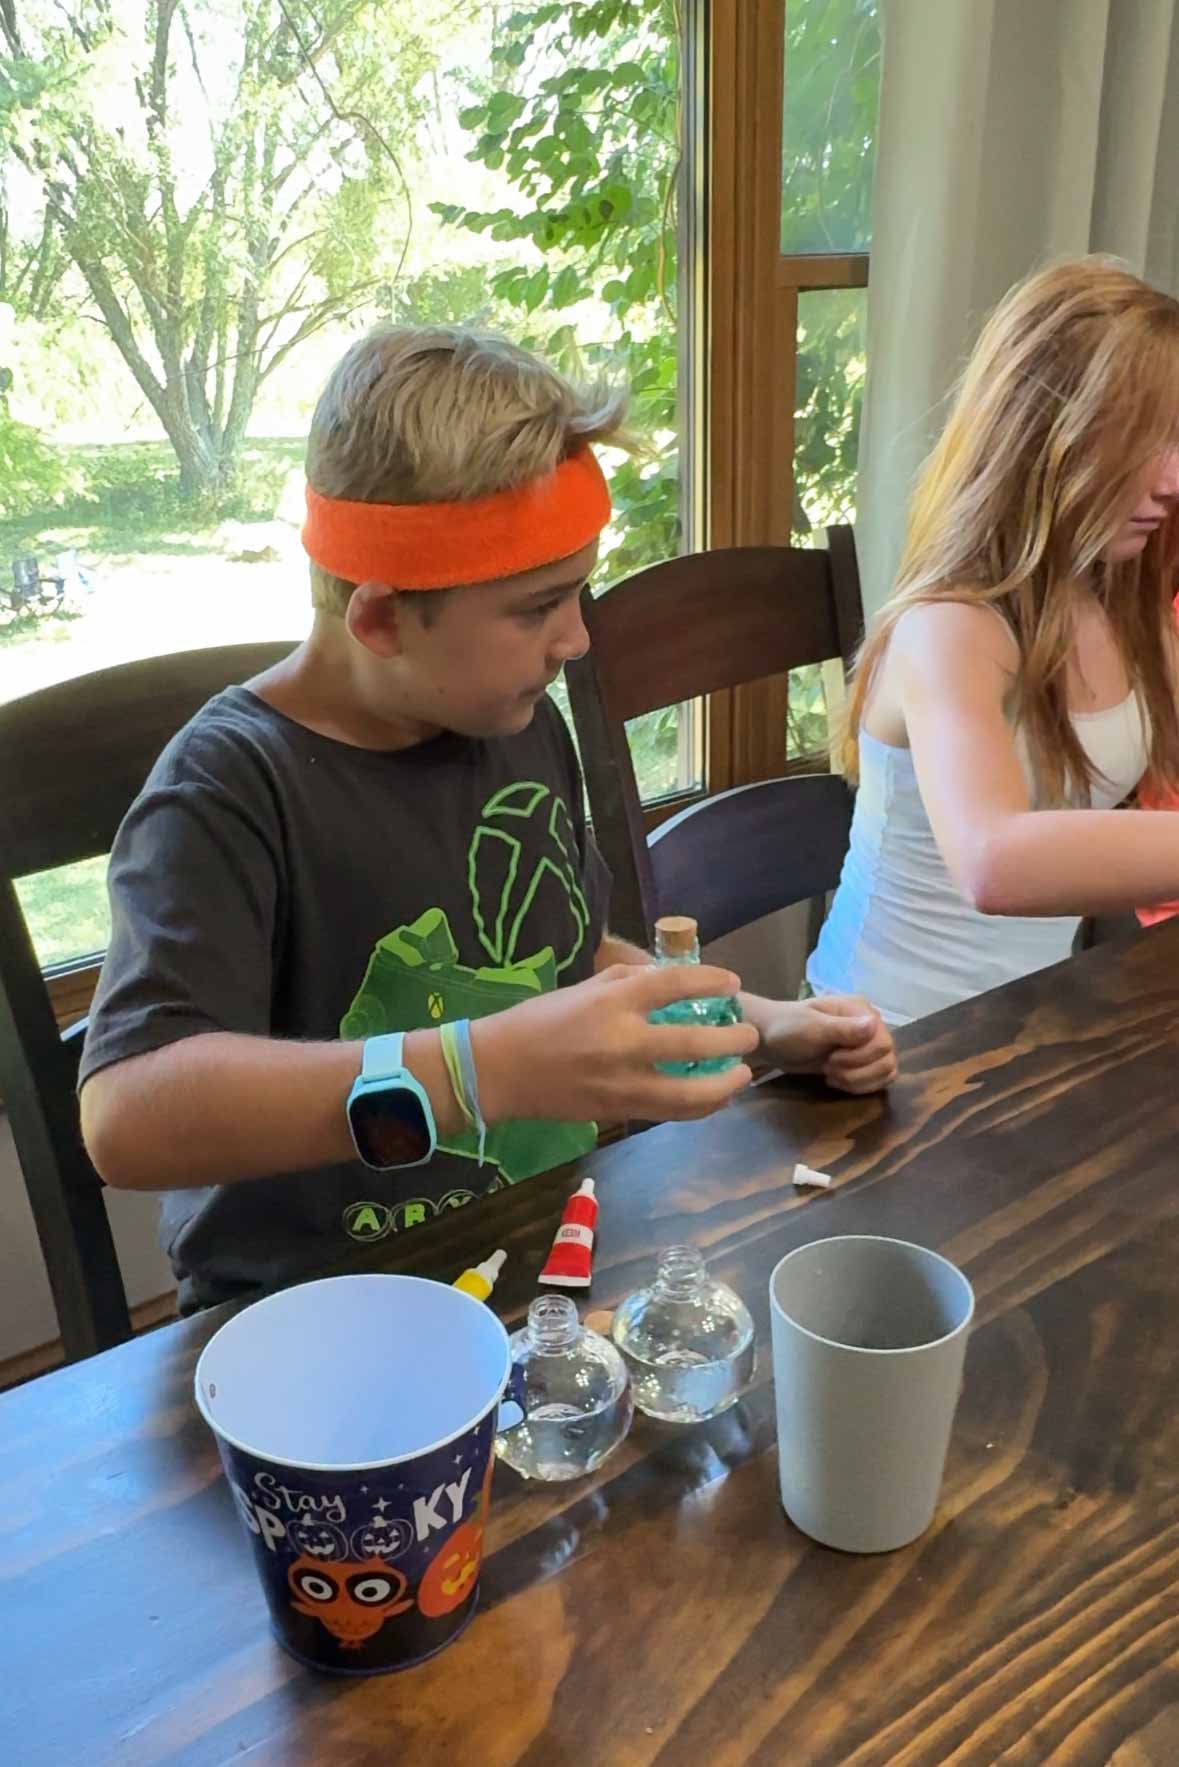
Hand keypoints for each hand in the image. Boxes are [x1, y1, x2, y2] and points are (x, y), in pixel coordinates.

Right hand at [472, 963, 758, 1125]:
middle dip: (731, 1040)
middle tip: (748, 1035)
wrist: (499, 1070)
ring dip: (725, 1084)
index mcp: (613, 1002)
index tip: (732, 984)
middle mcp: (624, 1041)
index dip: (711, 982)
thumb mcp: (583, 988)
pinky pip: (671, 1112)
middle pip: (695, 1043)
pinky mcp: (619, 1109)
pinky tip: (714, 1097)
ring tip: (742, 1074)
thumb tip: (668, 980)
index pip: (675, 985)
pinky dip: (700, 1106)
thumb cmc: (539, 1021)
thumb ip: (628, 982)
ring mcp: (623, 1081)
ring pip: (690, 1093)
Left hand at [757, 994, 896, 1094]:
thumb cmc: (788, 1028)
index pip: (883, 1041)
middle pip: (887, 1058)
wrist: (771, 1040)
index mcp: (861, 1010)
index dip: (860, 1057)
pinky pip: (879, 1079)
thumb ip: (843, 1028)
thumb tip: (874, 1024)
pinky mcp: (861, 1062)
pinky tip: (837, 1081)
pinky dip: (860, 1086)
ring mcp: (867, 1045)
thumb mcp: (811, 1027)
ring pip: (887, 1070)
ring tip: (831, 1074)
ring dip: (858, 1080)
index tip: (832, 1057)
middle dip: (856, 1069)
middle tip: (828, 1067)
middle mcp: (870, 1026)